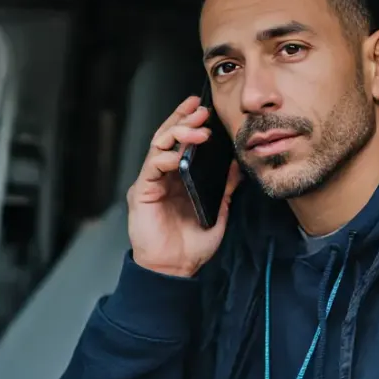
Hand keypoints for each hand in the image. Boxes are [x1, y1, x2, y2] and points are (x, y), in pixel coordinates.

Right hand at [126, 95, 242, 277]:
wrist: (175, 269)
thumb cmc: (191, 245)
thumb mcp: (216, 211)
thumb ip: (224, 188)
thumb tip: (236, 166)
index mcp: (178, 178)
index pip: (181, 143)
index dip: (189, 123)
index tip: (203, 109)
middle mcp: (162, 176)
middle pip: (168, 139)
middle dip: (183, 120)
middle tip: (199, 110)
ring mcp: (150, 183)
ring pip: (158, 147)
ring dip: (176, 133)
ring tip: (196, 127)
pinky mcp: (142, 192)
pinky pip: (151, 167)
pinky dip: (164, 157)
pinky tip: (178, 154)